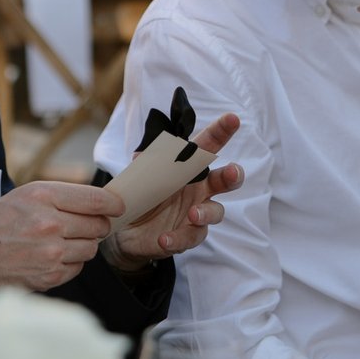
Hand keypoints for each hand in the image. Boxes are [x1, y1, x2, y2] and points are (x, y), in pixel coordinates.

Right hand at [0, 181, 124, 291]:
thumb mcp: (20, 197)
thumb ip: (56, 198)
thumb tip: (95, 203)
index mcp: (41, 196)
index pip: (94, 198)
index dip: (112, 203)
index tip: (118, 206)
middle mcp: (49, 223)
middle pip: (98, 225)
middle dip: (95, 226)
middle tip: (83, 226)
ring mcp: (51, 251)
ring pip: (90, 248)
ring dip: (82, 246)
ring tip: (60, 243)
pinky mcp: (50, 274)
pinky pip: (78, 267)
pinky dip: (70, 263)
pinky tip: (50, 258)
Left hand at [100, 112, 243, 271]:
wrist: (126, 231)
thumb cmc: (141, 196)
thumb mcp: (138, 179)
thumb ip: (142, 167)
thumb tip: (140, 156)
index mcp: (187, 168)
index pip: (206, 147)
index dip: (220, 132)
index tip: (232, 119)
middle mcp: (198, 189)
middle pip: (224, 180)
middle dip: (232, 175)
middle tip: (231, 172)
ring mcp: (196, 213)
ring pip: (216, 211)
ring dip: (206, 212)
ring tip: (193, 214)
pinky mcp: (188, 236)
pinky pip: (191, 237)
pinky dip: (178, 239)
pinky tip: (164, 239)